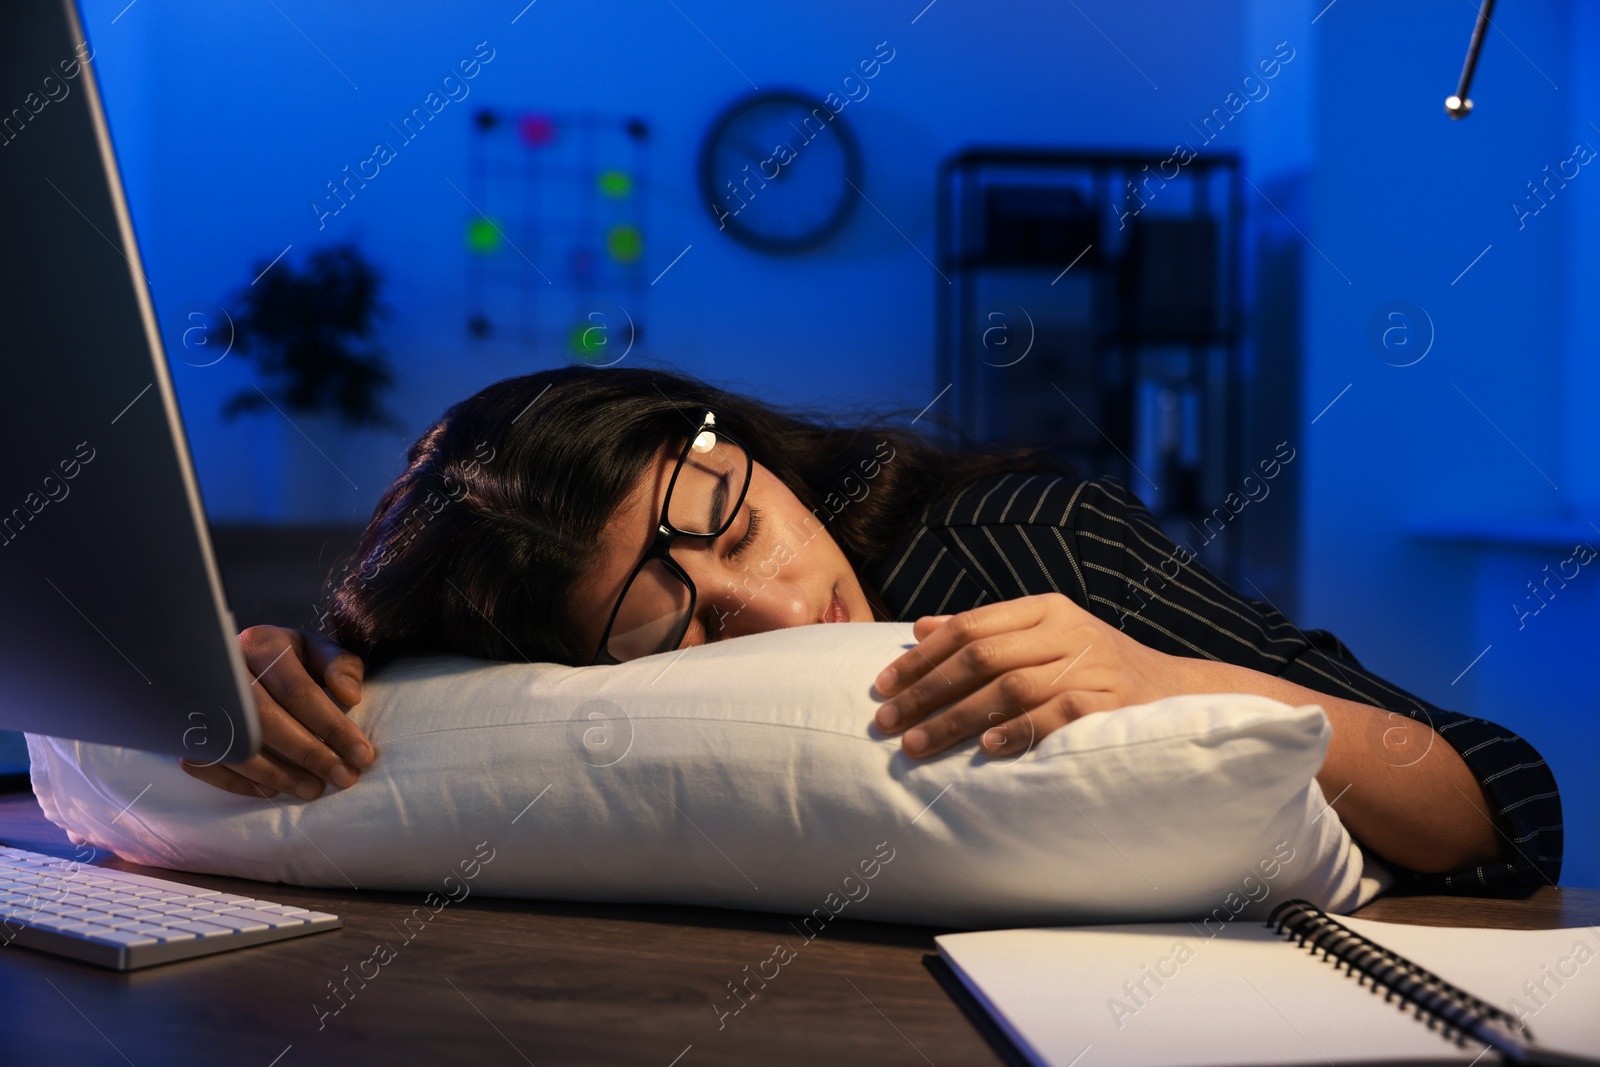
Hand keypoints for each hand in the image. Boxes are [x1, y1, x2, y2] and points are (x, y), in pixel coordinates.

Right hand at [180, 625, 373, 799]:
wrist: (238, 662)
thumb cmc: (287, 660)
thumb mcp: (316, 652)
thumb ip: (341, 667)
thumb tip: (349, 696)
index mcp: (262, 644)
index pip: (299, 691)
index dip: (334, 726)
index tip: (363, 755)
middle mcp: (225, 668)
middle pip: (266, 719)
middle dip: (309, 754)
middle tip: (343, 778)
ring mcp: (198, 699)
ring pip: (235, 745)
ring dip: (277, 774)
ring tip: (312, 790)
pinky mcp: (181, 728)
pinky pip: (206, 763)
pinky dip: (239, 783)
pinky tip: (272, 791)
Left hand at [872, 593, 1195, 758]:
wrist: (1176, 695)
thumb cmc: (1095, 668)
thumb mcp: (1044, 637)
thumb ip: (986, 631)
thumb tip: (922, 627)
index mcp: (1045, 609)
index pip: (968, 628)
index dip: (920, 657)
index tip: (882, 686)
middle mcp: (1067, 631)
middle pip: (981, 658)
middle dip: (926, 692)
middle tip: (887, 723)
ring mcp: (1091, 666)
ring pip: (1010, 688)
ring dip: (957, 719)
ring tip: (918, 745)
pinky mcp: (1112, 703)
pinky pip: (1057, 715)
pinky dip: (1019, 731)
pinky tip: (986, 749)